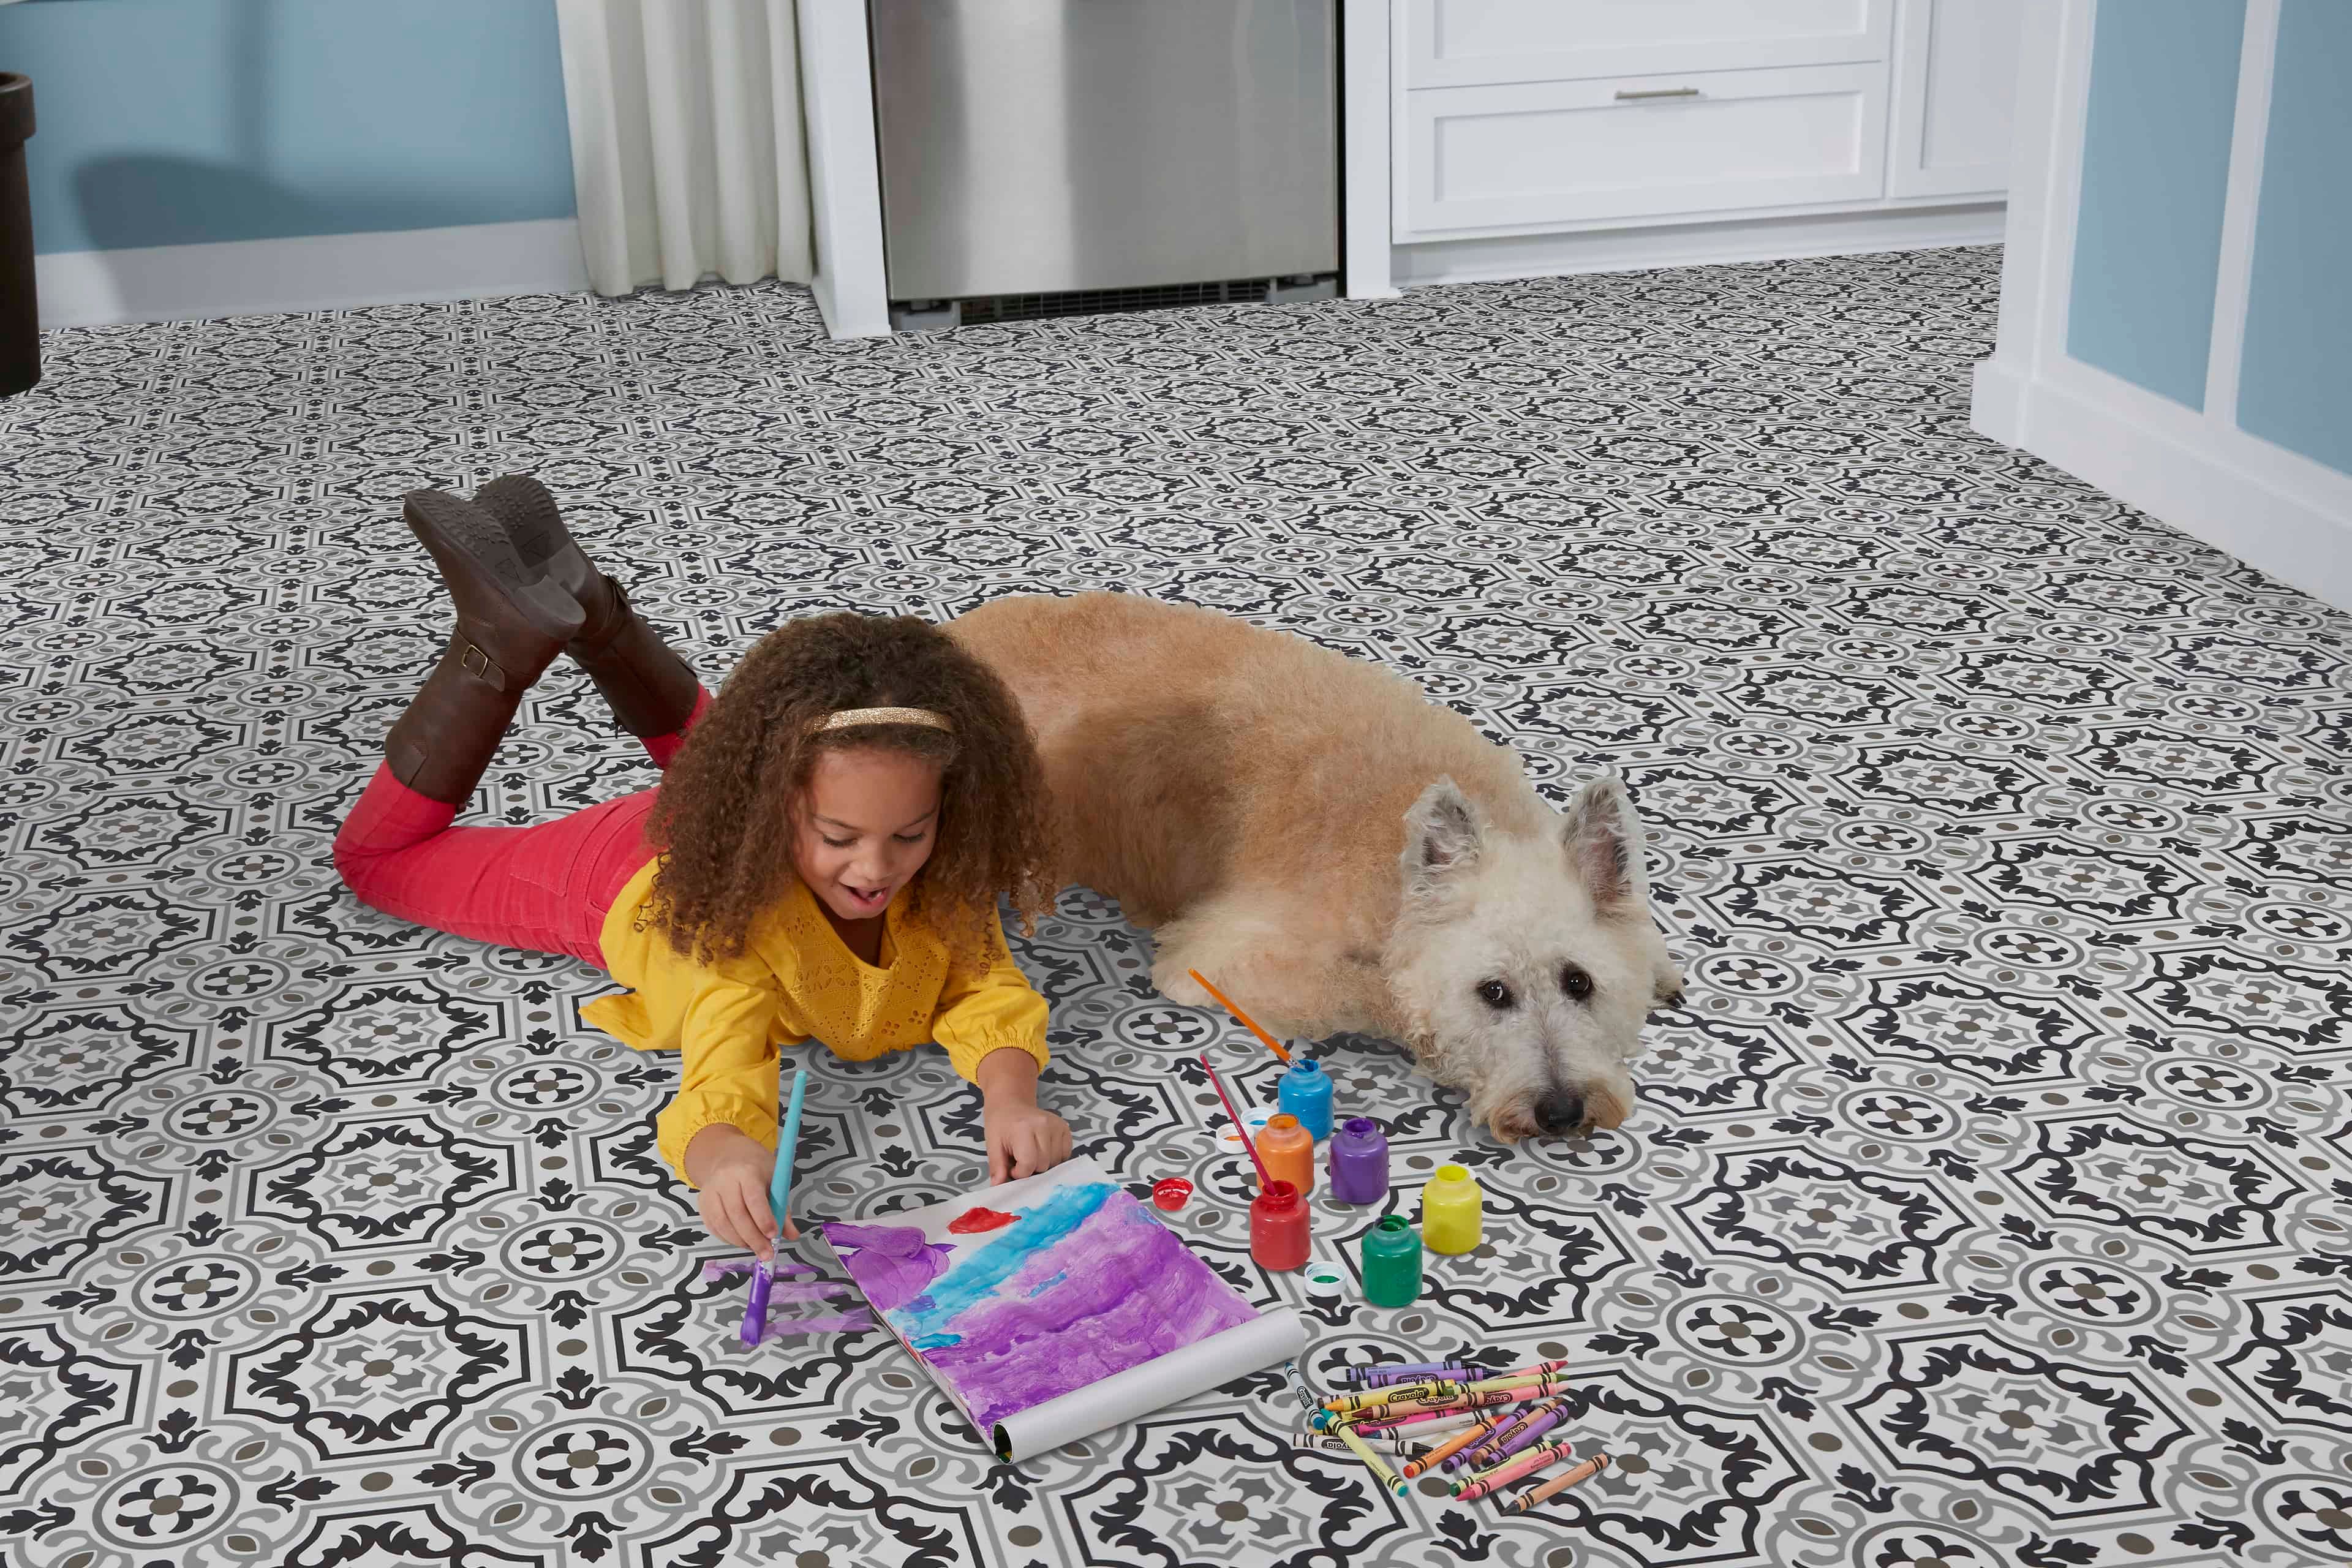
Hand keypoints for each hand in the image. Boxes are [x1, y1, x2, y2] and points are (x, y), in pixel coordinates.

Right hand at [683, 1123, 795, 1255]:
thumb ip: (783, 1208)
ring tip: (756, 1248)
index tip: (773, 1235)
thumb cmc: (756, 1167)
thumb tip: (792, 1235)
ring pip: (722, 1223)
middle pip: (737, 1214)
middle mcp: (725, 1180)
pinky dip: (728, 1238)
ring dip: (740, 1241)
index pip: (753, 1197)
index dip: (763, 1218)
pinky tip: (741, 1242)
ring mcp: (710, 1192)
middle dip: (753, 1238)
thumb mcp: (775, 1179)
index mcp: (747, 1171)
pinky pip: (713, 1227)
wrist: (727, 1154)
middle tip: (766, 1253)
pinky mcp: (702, 1203)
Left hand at [984, 1099, 1072, 1183]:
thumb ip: (997, 1166)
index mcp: (1023, 1128)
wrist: (1011, 1105)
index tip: (1012, 1166)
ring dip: (1043, 1164)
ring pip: (1055, 1162)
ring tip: (1031, 1153)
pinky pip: (1064, 1155)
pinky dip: (1054, 1158)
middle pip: (1043, 1165)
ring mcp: (1057, 1126)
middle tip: (1020, 1159)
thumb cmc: (1000, 1125)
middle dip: (1031, 1168)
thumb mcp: (992, 1144)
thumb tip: (998, 1186)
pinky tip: (1043, 1150)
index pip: (1028, 1163)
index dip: (1019, 1172)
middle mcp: (1043, 1125)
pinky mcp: (1065, 1128)